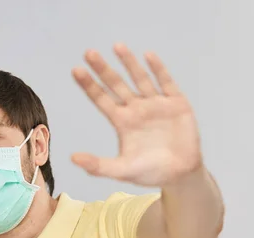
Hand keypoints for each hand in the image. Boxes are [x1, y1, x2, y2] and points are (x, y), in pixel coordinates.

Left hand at [71, 43, 202, 186]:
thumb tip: (72, 158)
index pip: (102, 99)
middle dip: (103, 69)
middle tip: (89, 53)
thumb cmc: (149, 173)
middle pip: (116, 84)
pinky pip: (166, 83)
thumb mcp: (121, 170)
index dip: (89, 85)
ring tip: (117, 46)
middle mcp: (136, 109)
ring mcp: (156, 104)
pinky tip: (148, 56)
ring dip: (129, 63)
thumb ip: (98, 165)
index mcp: (122, 122)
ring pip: (140, 79)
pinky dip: (158, 70)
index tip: (76, 70)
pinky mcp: (176, 104)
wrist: (180, 175)